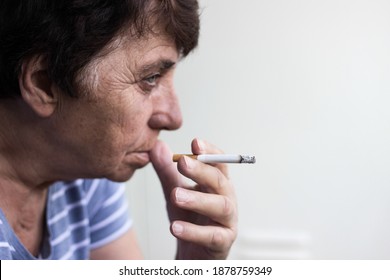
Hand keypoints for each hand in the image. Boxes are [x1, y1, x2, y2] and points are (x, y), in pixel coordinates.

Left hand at [150, 138, 237, 258]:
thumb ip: (166, 171)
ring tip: (176, 195)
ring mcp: (227, 221)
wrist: (193, 253)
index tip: (195, 143)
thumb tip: (156, 146)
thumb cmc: (190, 218)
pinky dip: (194, 231)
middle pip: (219, 181)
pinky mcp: (223, 242)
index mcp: (218, 184)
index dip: (210, 152)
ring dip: (198, 199)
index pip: (219, 162)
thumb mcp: (175, 192)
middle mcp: (226, 199)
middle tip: (182, 163)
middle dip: (201, 170)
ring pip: (220, 206)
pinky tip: (175, 227)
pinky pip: (212, 236)